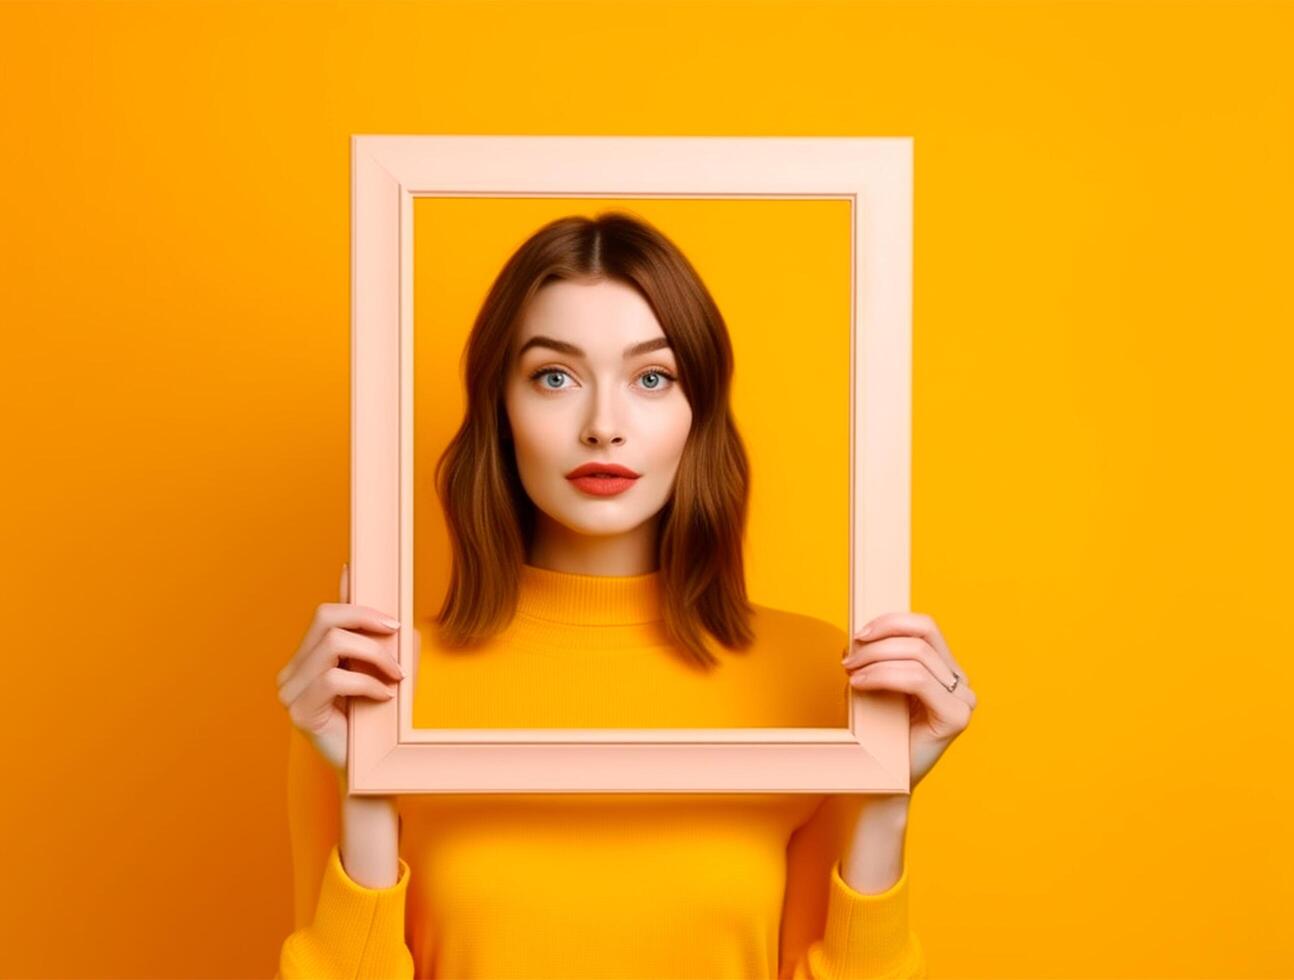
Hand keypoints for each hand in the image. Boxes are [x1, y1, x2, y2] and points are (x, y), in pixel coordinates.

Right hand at [274, 561, 404, 775]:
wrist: (370, 767)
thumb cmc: (379, 717)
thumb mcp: (386, 671)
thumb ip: (386, 642)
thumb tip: (395, 615)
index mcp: (309, 657)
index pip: (324, 614)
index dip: (343, 592)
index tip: (355, 571)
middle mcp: (293, 670)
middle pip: (325, 618)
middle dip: (366, 618)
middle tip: (396, 630)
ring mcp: (291, 691)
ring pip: (332, 645)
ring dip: (375, 655)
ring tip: (396, 674)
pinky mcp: (299, 711)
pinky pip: (334, 680)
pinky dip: (367, 683)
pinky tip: (384, 695)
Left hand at [842, 612, 975, 792]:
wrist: (881, 777)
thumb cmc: (877, 732)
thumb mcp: (874, 684)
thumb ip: (874, 658)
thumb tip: (857, 637)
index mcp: (945, 669)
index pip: (925, 627)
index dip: (891, 622)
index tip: (858, 634)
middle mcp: (960, 681)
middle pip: (922, 636)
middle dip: (879, 641)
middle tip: (849, 659)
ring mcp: (963, 699)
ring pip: (917, 656)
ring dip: (876, 658)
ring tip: (851, 672)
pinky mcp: (956, 717)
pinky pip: (918, 680)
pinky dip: (884, 675)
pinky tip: (860, 684)